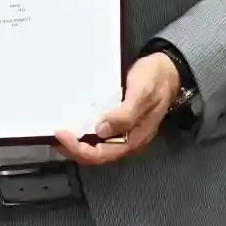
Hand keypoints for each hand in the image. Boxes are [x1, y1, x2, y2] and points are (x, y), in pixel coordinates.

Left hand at [55, 53, 181, 165]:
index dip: (78, 149)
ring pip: (98, 147)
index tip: (61, 134)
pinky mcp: (122, 123)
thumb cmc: (156, 79)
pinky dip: (86, 134)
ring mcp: (125, 133)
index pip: (101, 154)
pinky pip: (101, 135)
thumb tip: (101, 130)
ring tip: (62, 135)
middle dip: (74, 150)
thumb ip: (125, 114)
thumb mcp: (142, 93)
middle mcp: (128, 140)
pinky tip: (76, 125)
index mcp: (134, 138)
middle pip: (97, 155)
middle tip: (56, 136)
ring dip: (78, 144)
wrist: (169, 69)